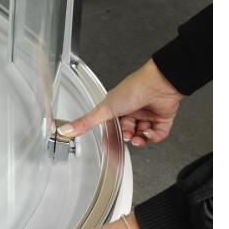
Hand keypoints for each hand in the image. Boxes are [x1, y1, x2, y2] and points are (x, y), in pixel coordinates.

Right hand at [58, 59, 183, 146]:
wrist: (159, 84)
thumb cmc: (134, 89)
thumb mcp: (104, 109)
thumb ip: (86, 122)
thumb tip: (66, 130)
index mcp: (118, 106)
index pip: (113, 126)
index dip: (113, 136)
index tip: (111, 145)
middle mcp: (133, 110)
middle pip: (128, 132)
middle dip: (128, 137)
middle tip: (128, 136)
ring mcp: (148, 113)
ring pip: (143, 135)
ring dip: (141, 139)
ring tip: (139, 137)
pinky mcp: (162, 117)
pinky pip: (159, 133)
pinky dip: (154, 137)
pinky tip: (149, 133)